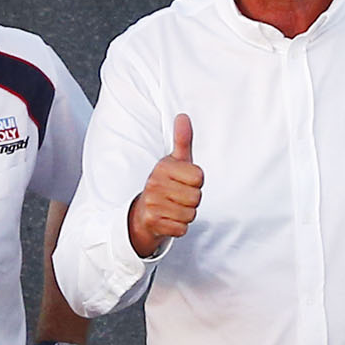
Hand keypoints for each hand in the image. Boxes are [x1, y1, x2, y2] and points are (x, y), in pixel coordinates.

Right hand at [127, 112, 203, 258]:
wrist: (145, 211)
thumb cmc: (167, 183)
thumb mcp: (176, 161)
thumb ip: (182, 140)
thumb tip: (183, 116)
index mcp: (163, 166)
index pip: (199, 178)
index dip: (196, 182)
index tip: (184, 181)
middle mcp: (154, 183)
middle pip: (196, 197)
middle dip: (192, 200)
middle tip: (179, 196)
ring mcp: (153, 203)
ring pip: (191, 214)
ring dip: (186, 214)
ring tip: (174, 207)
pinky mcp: (153, 222)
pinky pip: (182, 228)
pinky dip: (179, 227)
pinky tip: (169, 219)